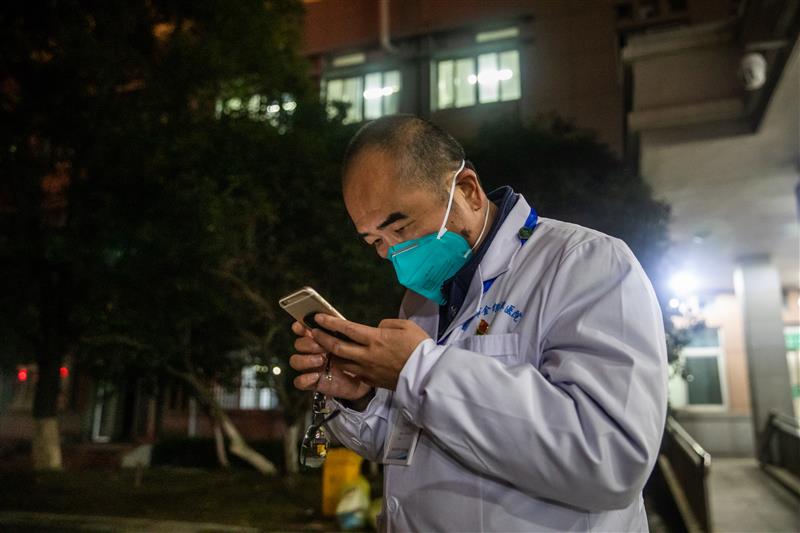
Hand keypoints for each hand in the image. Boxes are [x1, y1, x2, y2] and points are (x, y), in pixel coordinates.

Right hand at [289, 321, 371, 400]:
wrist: (365, 380)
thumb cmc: (359, 357)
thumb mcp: (355, 342)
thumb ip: (345, 331)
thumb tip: (341, 319)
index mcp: (320, 338)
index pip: (303, 329)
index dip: (299, 327)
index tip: (301, 326)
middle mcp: (313, 352)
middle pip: (299, 344)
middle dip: (308, 343)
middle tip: (321, 346)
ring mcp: (311, 367)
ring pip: (295, 361)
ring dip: (305, 359)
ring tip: (321, 360)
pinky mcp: (313, 383)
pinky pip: (299, 381)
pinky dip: (305, 378)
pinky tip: (317, 376)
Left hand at [310, 314, 430, 390]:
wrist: (426, 374)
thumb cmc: (419, 347)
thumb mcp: (406, 326)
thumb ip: (388, 324)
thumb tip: (377, 328)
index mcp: (375, 338)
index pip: (346, 329)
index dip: (330, 323)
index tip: (318, 318)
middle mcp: (367, 354)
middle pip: (337, 347)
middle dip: (322, 339)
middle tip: (313, 333)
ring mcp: (368, 369)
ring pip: (342, 362)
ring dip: (331, 355)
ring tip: (325, 349)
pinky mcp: (372, 380)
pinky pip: (354, 372)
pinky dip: (346, 366)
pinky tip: (344, 362)